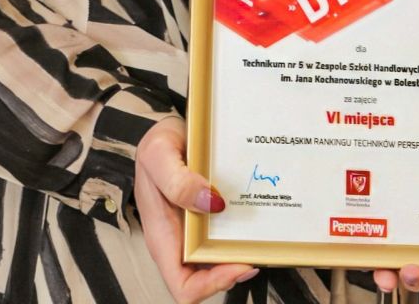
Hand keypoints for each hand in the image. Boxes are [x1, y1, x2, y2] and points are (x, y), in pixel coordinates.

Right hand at [134, 117, 257, 303]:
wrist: (168, 131)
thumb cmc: (157, 145)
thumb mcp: (159, 154)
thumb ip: (178, 181)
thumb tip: (211, 203)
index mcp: (162, 237)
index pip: (183, 286)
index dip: (212, 285)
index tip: (238, 264)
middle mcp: (178, 242)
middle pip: (206, 279)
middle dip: (234, 271)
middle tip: (257, 250)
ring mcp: (193, 232)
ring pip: (219, 262)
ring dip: (240, 254)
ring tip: (261, 237)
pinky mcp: (207, 218)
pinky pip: (225, 237)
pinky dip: (241, 235)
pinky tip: (255, 220)